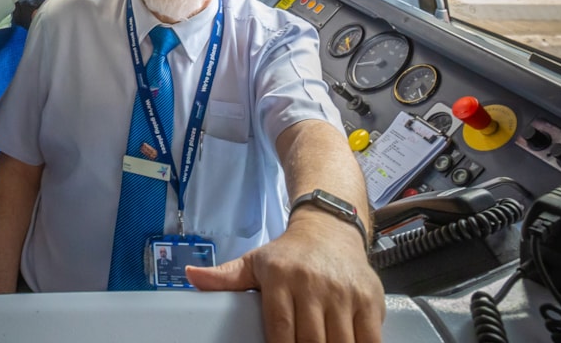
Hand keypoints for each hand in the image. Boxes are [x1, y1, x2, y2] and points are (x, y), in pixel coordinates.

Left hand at [186, 213, 383, 342]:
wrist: (330, 228)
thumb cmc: (288, 254)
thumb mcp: (254, 262)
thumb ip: (224, 276)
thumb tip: (190, 276)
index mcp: (281, 277)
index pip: (280, 329)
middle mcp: (313, 284)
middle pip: (310, 341)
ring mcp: (344, 292)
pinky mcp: (369, 299)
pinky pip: (369, 339)